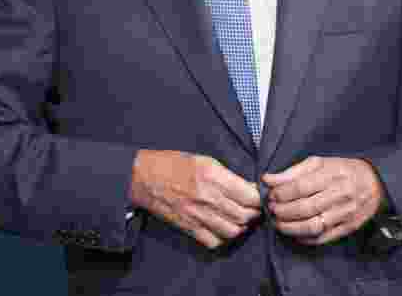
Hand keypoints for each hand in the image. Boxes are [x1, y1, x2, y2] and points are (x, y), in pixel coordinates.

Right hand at [130, 149, 260, 248]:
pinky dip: (221, 237)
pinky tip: (219, 227)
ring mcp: (198, 214)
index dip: (258, 197)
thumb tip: (247, 188)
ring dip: (239, 226)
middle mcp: (207, 197)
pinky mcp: (189, 227)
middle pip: (245, 215)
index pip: (250, 196)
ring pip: (233, 230)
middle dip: (252, 213)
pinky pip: (214, 241)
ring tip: (237, 219)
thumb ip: (226, 175)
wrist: (143, 177)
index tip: (256, 196)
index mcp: (212, 176)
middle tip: (250, 208)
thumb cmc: (172, 164)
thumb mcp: (202, 160)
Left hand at [263, 156, 384, 245]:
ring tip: (278, 223)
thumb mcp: (318, 163)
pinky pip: (324, 238)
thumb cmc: (341, 170)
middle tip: (272, 210)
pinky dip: (305, 239)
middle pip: (305, 208)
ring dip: (291, 228)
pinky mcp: (348, 227)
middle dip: (283, 211)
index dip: (282, 193)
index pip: (301, 187)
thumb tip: (267, 179)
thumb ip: (292, 172)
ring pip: (313, 226)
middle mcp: (340, 195)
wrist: (375, 183)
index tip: (272, 195)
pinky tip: (294, 234)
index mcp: (331, 175)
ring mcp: (345, 214)